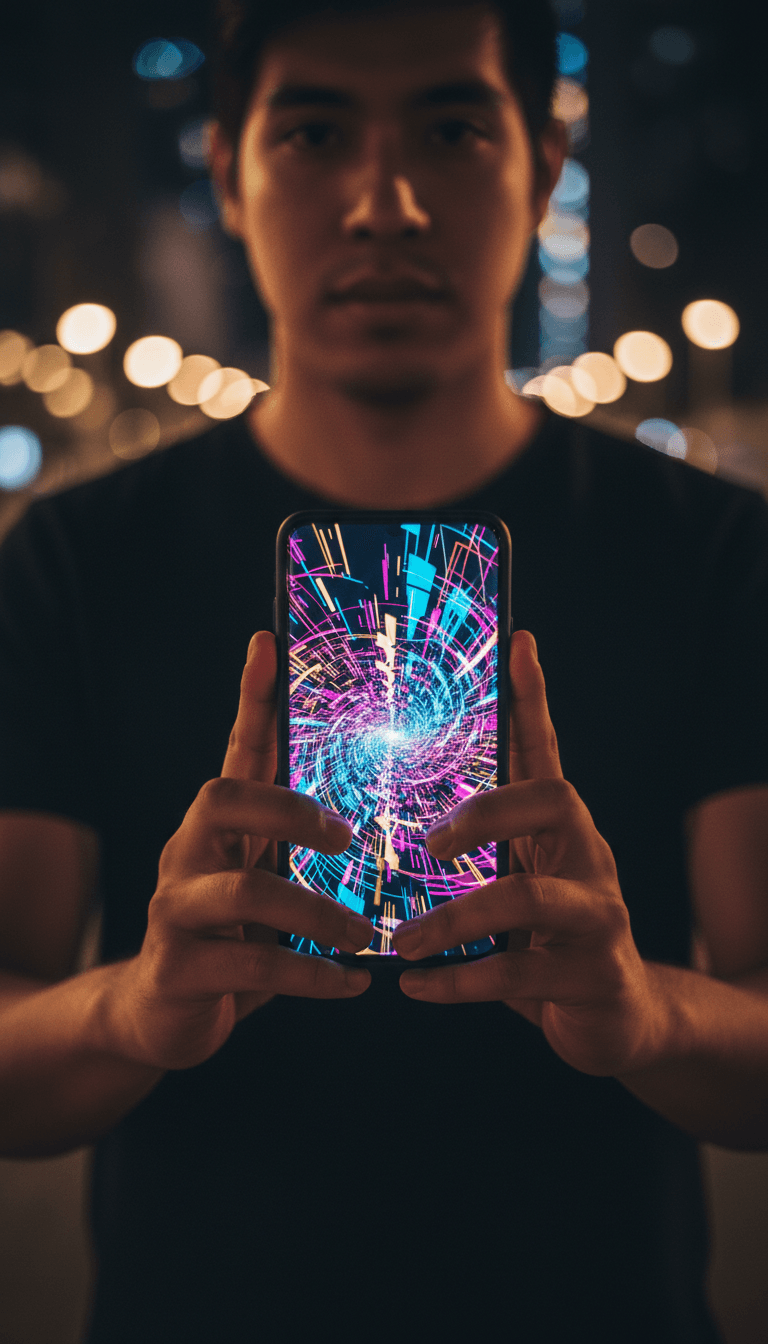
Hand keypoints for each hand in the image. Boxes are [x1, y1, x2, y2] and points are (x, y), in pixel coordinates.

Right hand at [109, 632, 371, 1069]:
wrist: (160, 1013)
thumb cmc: (232, 935)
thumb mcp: (262, 882)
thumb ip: (297, 846)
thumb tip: (372, 809)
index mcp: (215, 827)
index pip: (234, 750)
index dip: (251, 698)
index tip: (269, 642)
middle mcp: (185, 853)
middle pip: (221, 799)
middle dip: (288, 810)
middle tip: (347, 837)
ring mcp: (172, 910)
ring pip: (244, 892)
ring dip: (317, 913)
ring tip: (366, 936)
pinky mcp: (176, 971)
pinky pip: (250, 966)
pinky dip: (310, 975)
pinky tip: (351, 983)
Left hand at [392, 630, 656, 1076]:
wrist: (620, 1018)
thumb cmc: (548, 940)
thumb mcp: (518, 886)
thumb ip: (482, 852)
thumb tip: (403, 817)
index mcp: (564, 830)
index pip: (549, 752)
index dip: (534, 699)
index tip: (518, 643)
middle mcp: (591, 858)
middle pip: (554, 801)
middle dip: (486, 813)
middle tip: (430, 842)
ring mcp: (602, 917)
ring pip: (529, 899)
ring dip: (455, 920)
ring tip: (404, 943)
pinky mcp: (597, 976)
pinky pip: (521, 972)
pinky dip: (460, 982)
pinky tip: (418, 989)